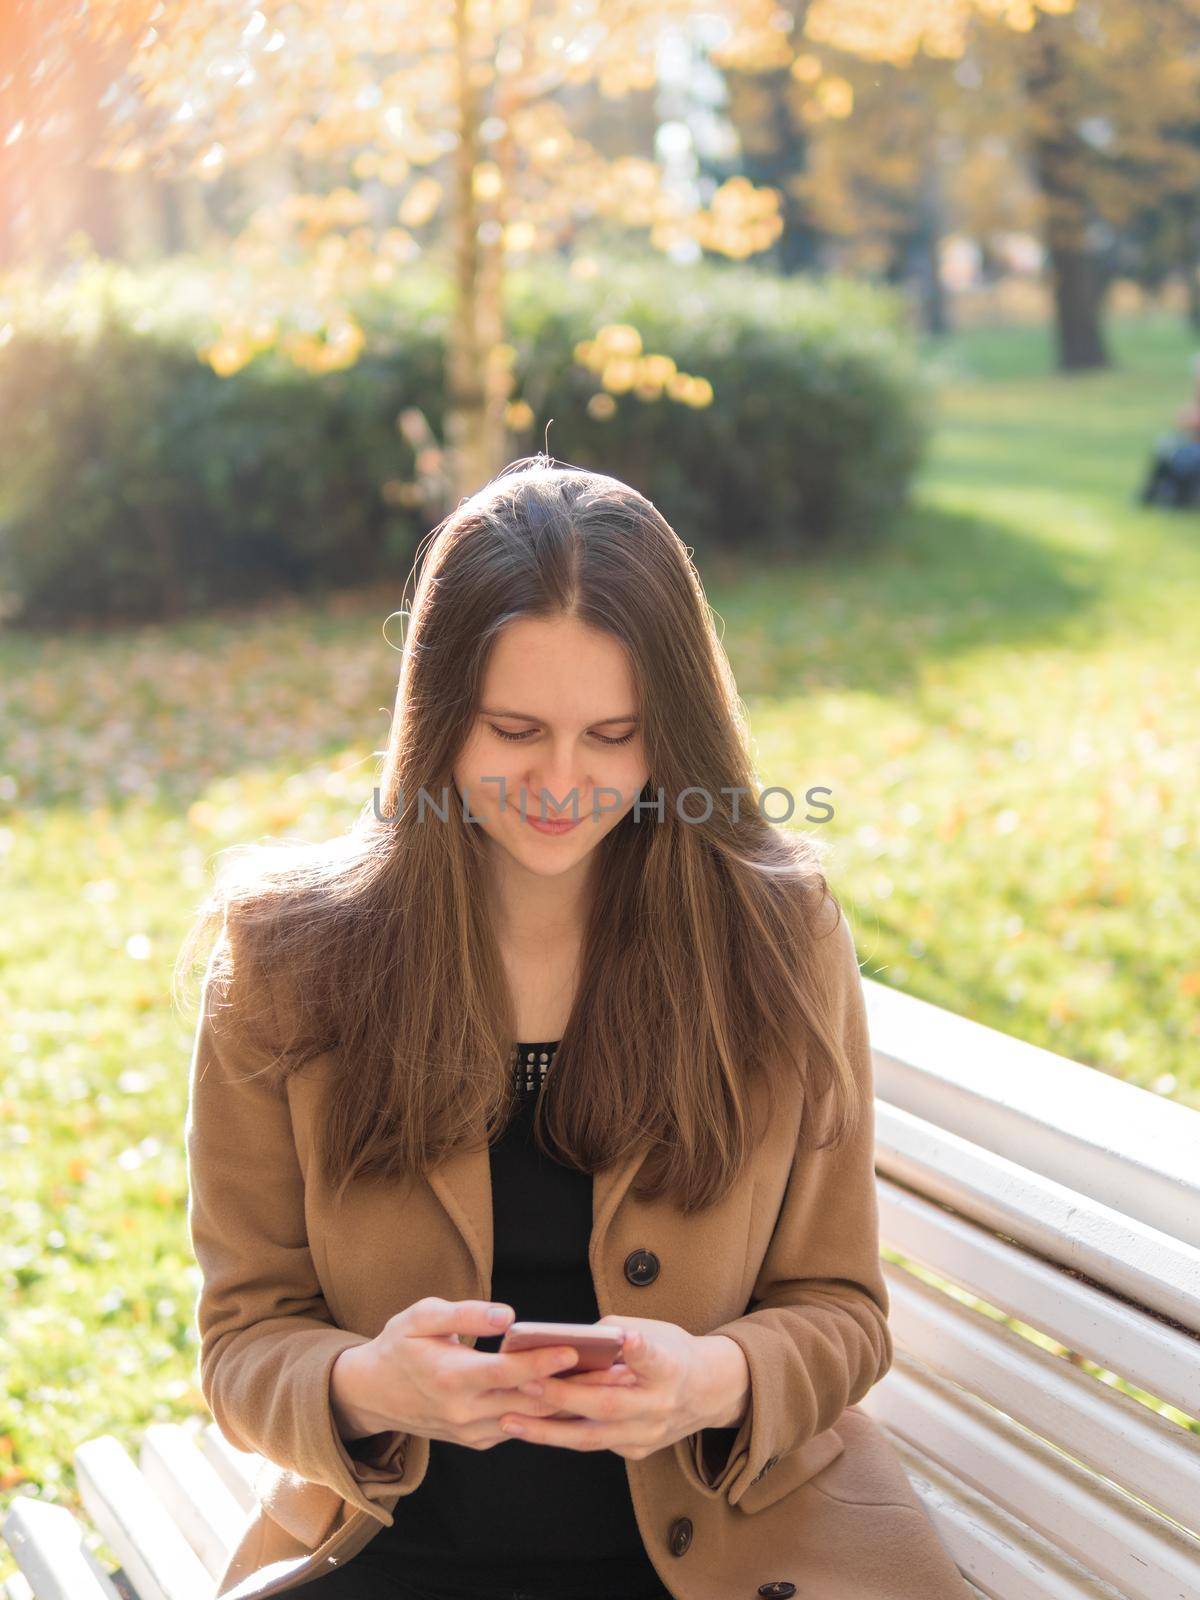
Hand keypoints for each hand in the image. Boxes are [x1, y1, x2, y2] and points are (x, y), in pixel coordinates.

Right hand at [330, 1297, 637, 1453]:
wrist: (373, 1393)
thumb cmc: (401, 1345)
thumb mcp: (421, 1317)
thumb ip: (464, 1313)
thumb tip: (506, 1315)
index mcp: (451, 1378)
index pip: (507, 1372)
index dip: (542, 1361)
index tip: (574, 1349)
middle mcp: (464, 1412)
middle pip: (528, 1401)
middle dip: (572, 1386)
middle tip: (612, 1371)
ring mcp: (471, 1431)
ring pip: (529, 1419)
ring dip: (568, 1403)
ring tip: (607, 1383)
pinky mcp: (476, 1440)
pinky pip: (519, 1427)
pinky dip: (547, 1413)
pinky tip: (577, 1395)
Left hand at [496, 1314, 740, 1459]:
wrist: (707, 1392)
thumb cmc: (670, 1351)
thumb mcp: (654, 1330)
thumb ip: (614, 1334)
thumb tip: (566, 1341)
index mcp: (671, 1367)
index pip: (655, 1358)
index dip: (639, 1350)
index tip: (627, 1339)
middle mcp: (661, 1405)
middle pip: (609, 1404)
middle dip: (564, 1397)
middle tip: (526, 1383)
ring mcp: (649, 1434)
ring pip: (592, 1437)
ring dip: (548, 1431)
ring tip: (509, 1420)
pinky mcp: (636, 1451)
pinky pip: (593, 1443)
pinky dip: (561, 1434)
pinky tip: (529, 1427)